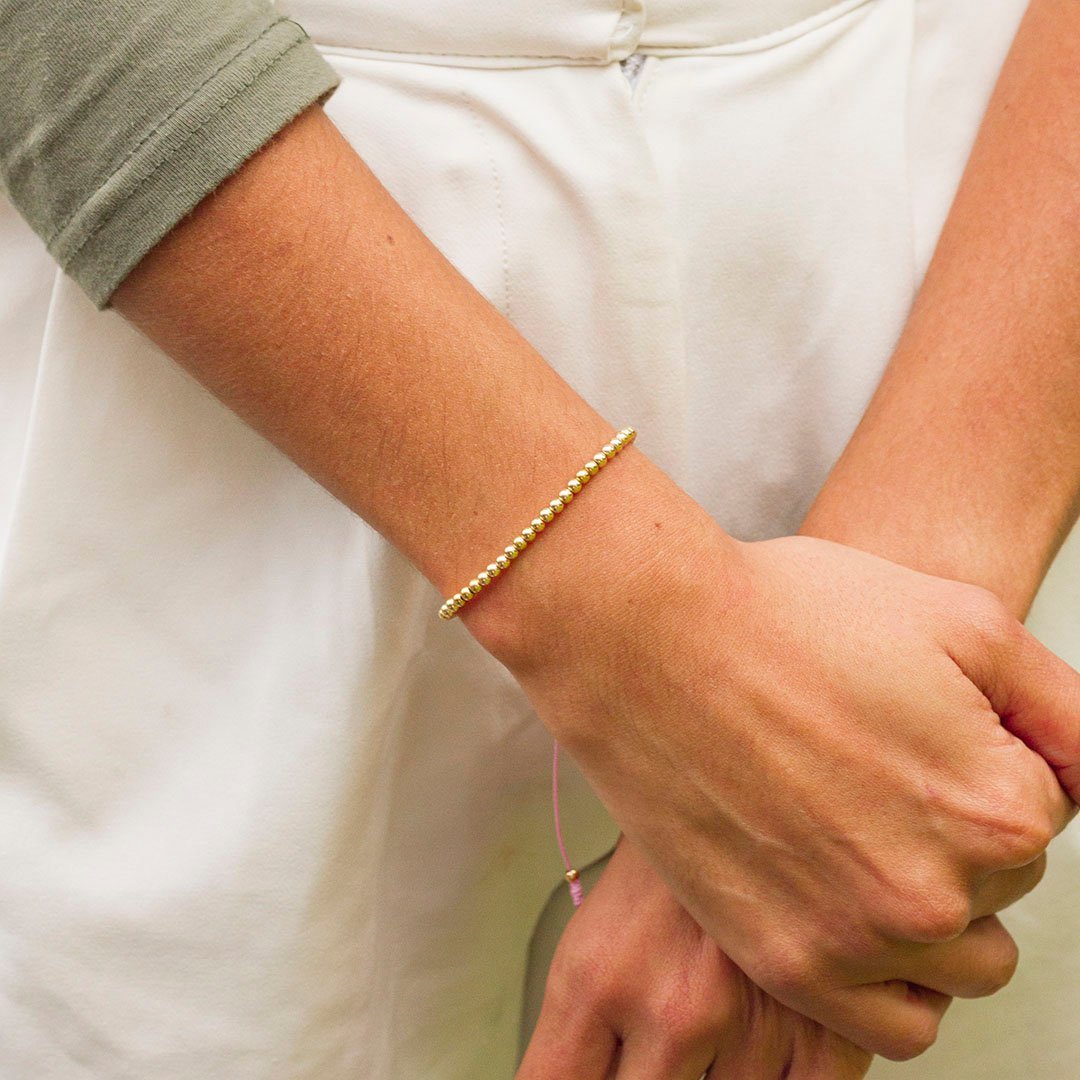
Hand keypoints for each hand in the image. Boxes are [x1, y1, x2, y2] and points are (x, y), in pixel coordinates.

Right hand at [487, 521, 1079, 1059]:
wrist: (651, 642)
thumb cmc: (785, 620)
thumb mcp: (962, 620)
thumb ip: (1068, 709)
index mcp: (997, 807)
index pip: (1049, 812)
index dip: (987, 756)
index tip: (924, 729)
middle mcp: (936, 893)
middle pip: (1001, 886)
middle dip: (959, 828)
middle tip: (878, 767)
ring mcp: (856, 939)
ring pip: (961, 962)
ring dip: (935, 909)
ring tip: (865, 834)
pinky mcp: (785, 961)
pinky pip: (892, 1023)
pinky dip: (894, 981)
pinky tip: (855, 909)